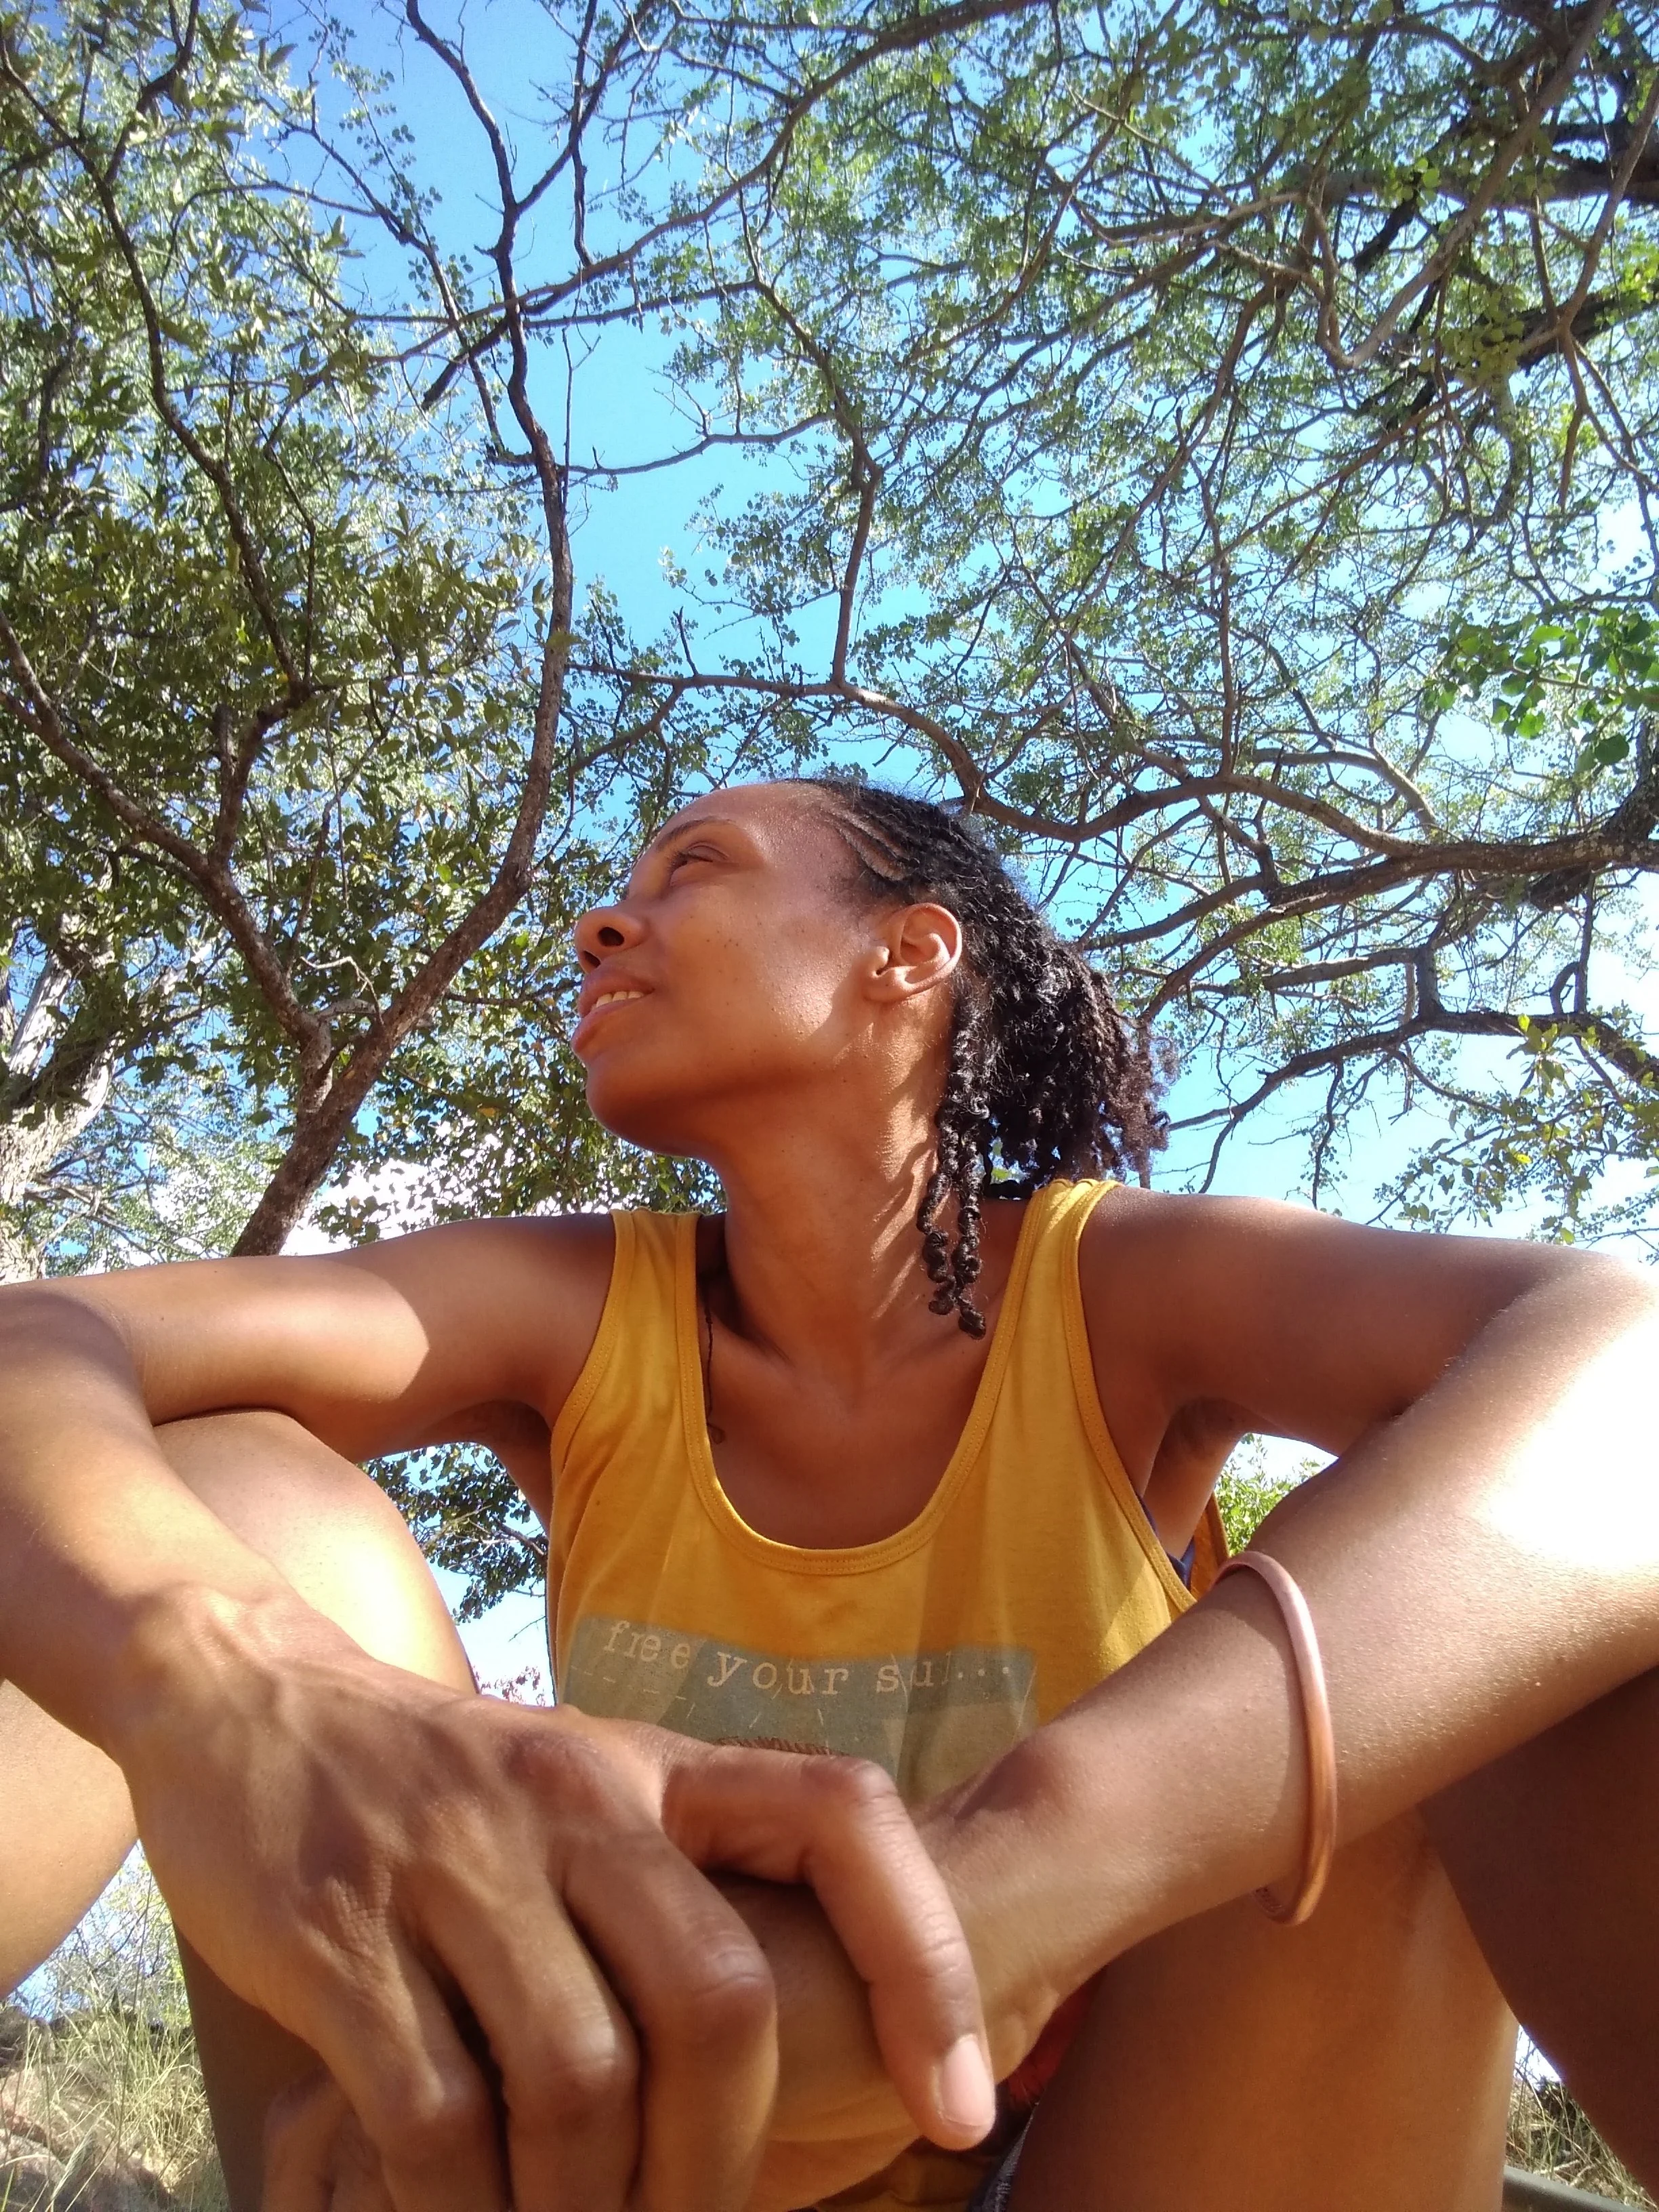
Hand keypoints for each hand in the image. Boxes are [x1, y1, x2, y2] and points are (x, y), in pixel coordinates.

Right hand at [112, 1588, 992, 2211]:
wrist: (246, 1698)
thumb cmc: (450, 1786)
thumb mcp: (590, 1790)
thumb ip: (685, 1888)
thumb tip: (800, 2050)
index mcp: (655, 1760)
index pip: (846, 1817)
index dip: (927, 1963)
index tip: (963, 2104)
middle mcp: (575, 1795)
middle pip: (715, 2001)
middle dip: (726, 2159)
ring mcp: (456, 1862)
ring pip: (582, 2082)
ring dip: (592, 2206)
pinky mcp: (342, 1936)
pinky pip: (439, 2119)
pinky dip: (470, 2209)